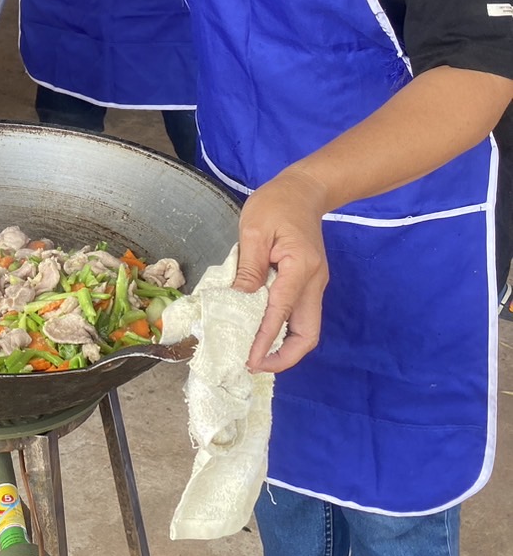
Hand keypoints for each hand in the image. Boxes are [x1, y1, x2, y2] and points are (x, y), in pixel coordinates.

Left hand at [232, 167, 330, 373]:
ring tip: (258, 354)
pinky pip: (300, 314)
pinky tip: (264, 331)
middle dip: (286, 356)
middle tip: (256, 365)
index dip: (266, 340)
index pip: (281, 313)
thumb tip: (240, 299)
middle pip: (309, 333)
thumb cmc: (276, 204)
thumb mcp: (253, 230)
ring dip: (286, 346)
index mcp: (300, 267)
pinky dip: (284, 329)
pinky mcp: (310, 282)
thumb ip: (249, 267)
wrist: (304, 190)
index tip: (251, 360)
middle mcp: (314, 281)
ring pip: (307, 327)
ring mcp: (315, 283)